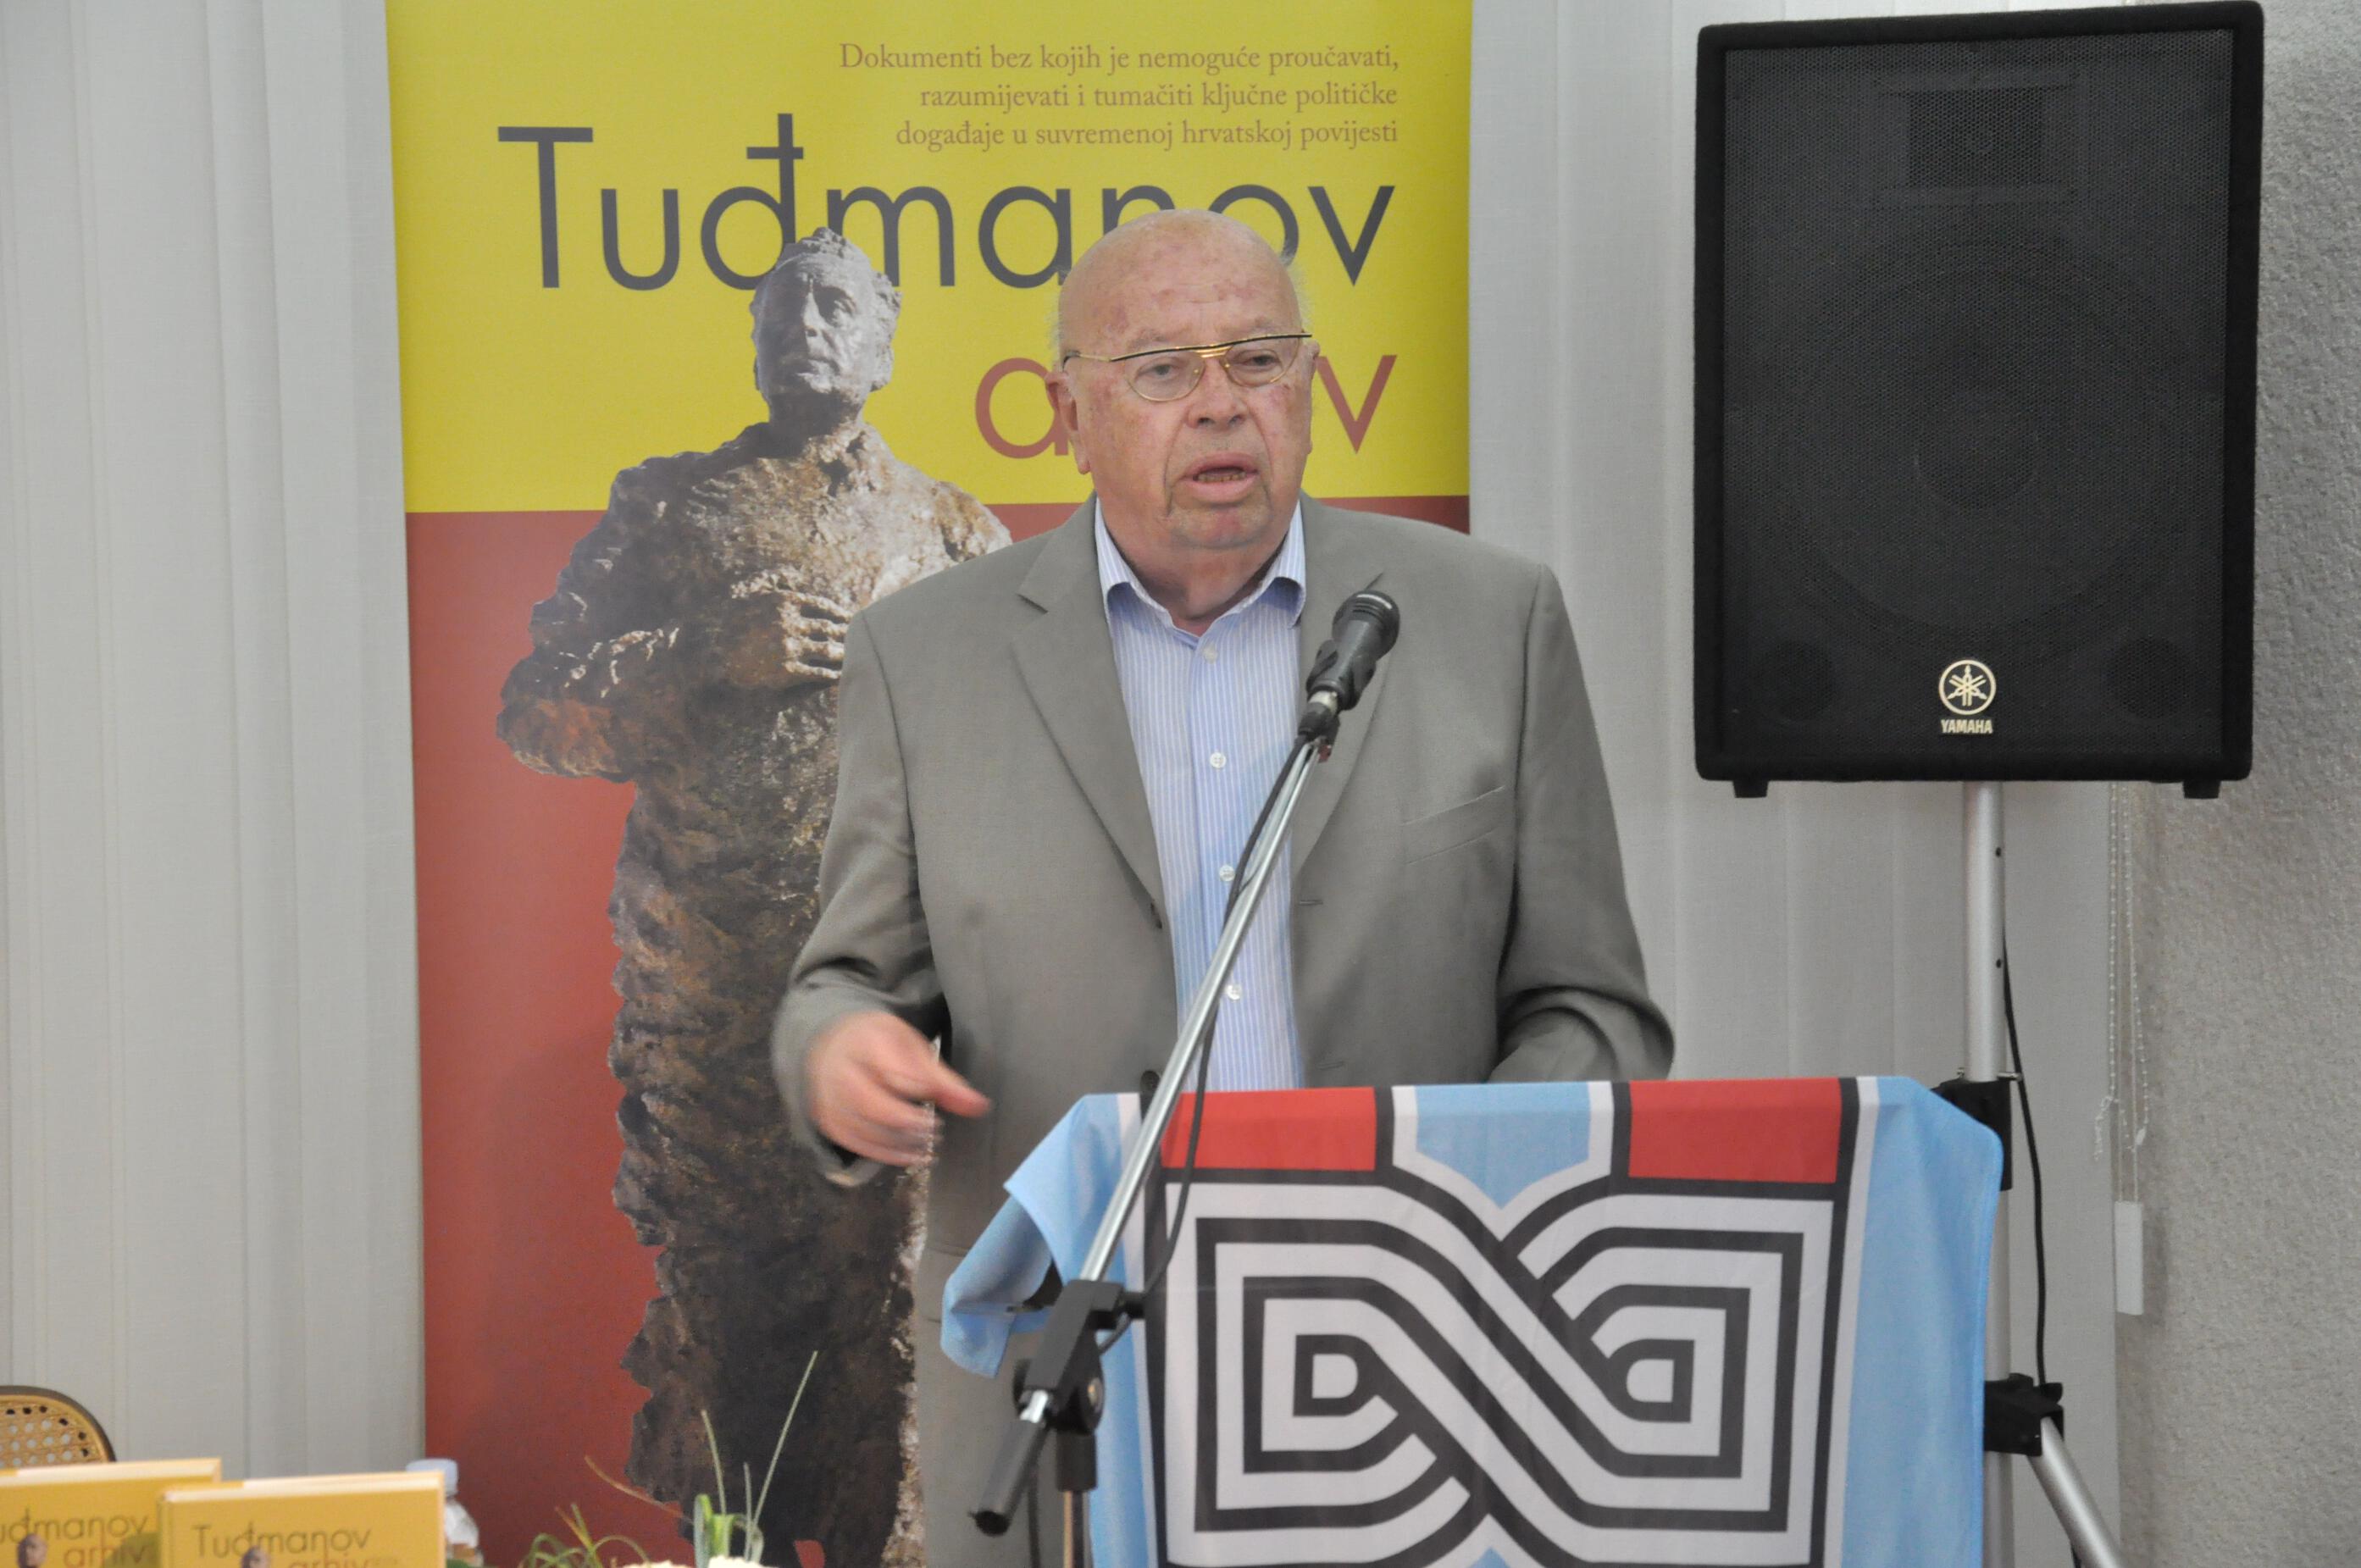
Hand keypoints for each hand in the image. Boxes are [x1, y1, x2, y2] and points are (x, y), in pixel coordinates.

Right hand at [714, 587, 855, 688]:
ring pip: (829, 650)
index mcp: (784, 602)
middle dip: (846, 634)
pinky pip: (819, 672)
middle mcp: (790, 623)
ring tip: (854, 656)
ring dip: (844, 653)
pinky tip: (840, 675)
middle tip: (860, 637)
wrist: (712, 654)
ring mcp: (790, 647)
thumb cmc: (730, 622)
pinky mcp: (788, 671)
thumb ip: (773, 580)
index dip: (839, 613)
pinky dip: (833, 674)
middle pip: (830, 628)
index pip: (822, 606)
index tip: (849, 618)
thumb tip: (794, 575)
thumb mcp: (750, 594)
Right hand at [805, 1011, 989, 1165]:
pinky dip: (885, 1154)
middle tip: (936, 1127)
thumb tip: (979, 1106)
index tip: (935, 1093)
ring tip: (927, 1143)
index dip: (919, 1087)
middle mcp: (841, 1071)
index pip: (895, 1071)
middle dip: (911, 1122)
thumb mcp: (912, 1047)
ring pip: (867, 1130)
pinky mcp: (830, 1121)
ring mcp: (831, 1099)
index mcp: (866, 1041)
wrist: (832, 1044)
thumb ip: (943, 1079)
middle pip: (877, 1107)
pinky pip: (856, 1144)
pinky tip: (908, 1155)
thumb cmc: (879, 1044)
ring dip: (901, 1143)